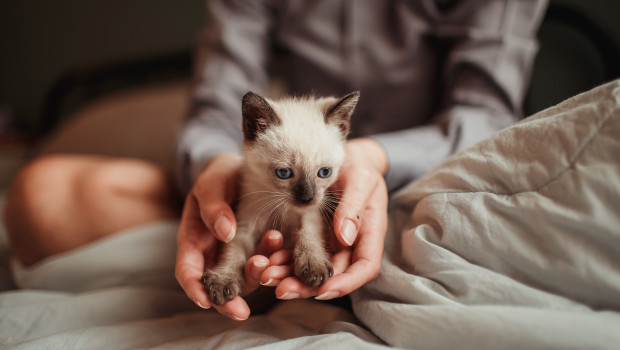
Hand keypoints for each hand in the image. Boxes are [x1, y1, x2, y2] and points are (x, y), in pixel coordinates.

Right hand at [175, 153, 283, 319]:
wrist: (242, 169)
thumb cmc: (219, 176)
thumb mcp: (211, 184)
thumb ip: (213, 205)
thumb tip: (226, 233)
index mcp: (194, 240)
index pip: (188, 272)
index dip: (194, 289)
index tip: (206, 302)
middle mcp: (214, 254)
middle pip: (216, 286)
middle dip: (228, 300)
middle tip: (242, 309)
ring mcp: (237, 254)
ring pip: (244, 278)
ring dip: (255, 277)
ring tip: (267, 265)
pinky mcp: (259, 250)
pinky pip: (266, 263)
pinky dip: (273, 263)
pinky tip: (283, 255)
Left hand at [261, 138, 388, 299]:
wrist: (347, 156)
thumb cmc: (359, 165)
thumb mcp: (360, 179)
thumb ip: (353, 206)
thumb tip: (344, 237)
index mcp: (370, 232)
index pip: (364, 268)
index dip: (346, 283)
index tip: (323, 290)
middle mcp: (352, 243)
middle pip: (334, 275)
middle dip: (308, 286)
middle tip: (281, 289)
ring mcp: (332, 242)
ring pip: (314, 269)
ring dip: (291, 276)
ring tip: (266, 275)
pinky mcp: (315, 236)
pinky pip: (301, 253)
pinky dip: (285, 258)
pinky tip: (266, 259)